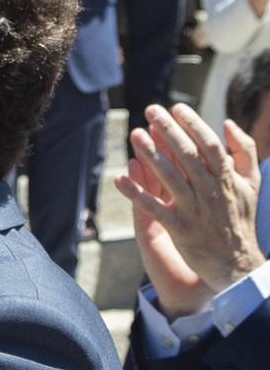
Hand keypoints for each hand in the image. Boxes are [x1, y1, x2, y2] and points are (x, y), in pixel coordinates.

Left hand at [114, 104, 264, 309]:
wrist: (237, 262)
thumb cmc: (241, 217)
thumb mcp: (251, 183)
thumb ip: (244, 151)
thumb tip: (228, 123)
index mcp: (226, 178)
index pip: (209, 144)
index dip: (193, 124)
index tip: (176, 107)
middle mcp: (210, 191)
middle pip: (187, 155)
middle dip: (168, 130)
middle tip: (150, 110)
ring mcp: (193, 209)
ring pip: (169, 178)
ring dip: (151, 155)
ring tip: (135, 134)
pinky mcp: (178, 227)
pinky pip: (153, 207)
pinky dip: (135, 193)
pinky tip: (118, 178)